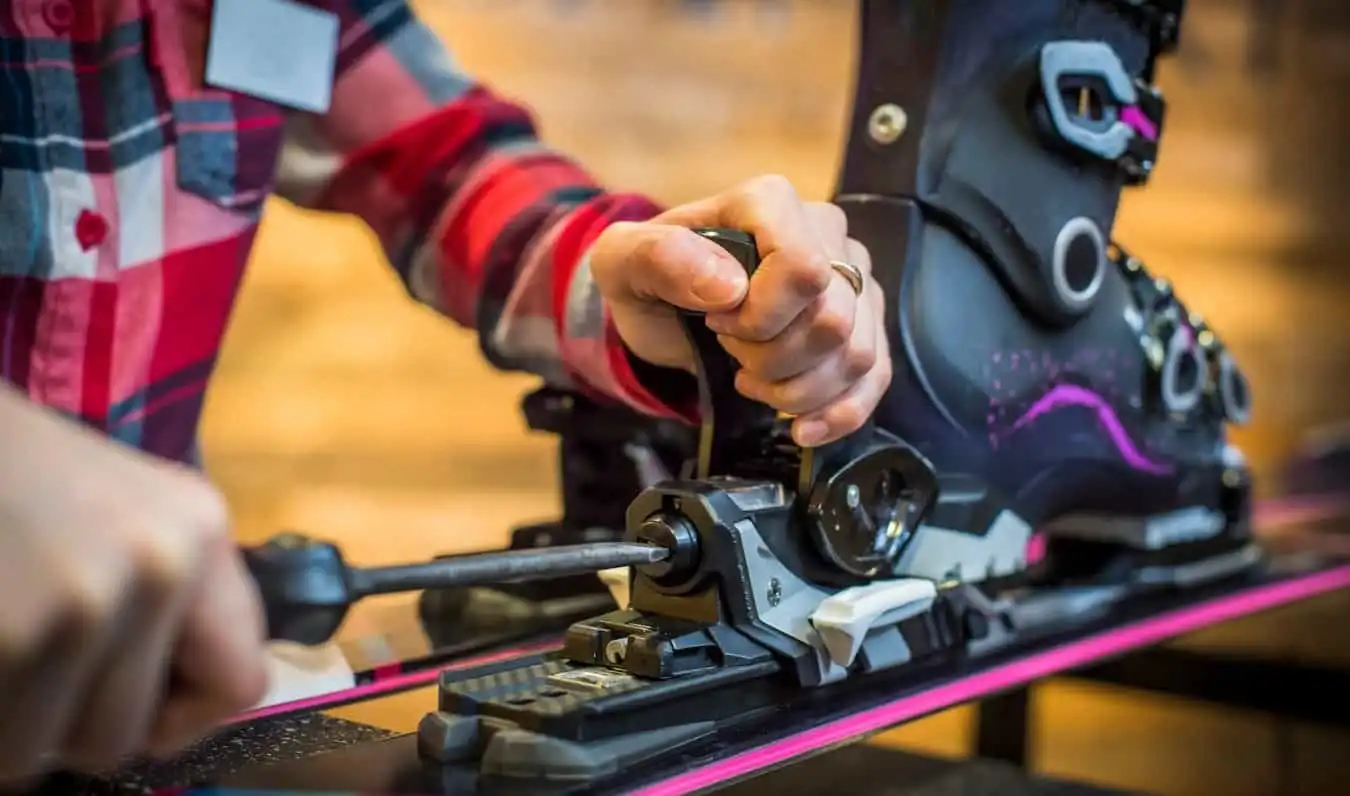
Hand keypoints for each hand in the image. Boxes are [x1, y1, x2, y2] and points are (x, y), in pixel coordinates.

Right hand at [0, 387, 268, 781]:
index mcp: (200, 532)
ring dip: (7, 723)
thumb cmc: (11, 470)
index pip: (241, 683)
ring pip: (40, 752)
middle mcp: (160, 567)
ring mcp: (82, 604)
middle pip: (122, 737)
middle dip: (64, 723)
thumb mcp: (125, 513)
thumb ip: (167, 602)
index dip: (179, 713)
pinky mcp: (11, 636)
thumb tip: (183, 708)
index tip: (135, 702)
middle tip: (31, 662)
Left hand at [590, 175, 889, 446]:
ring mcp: (851, 279)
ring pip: (856, 355)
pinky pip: (875, 377)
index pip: (803, 269)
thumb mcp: (622, 262)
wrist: (662, 312)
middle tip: (730, 351)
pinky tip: (800, 426)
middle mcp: (823, 231)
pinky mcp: (863, 323)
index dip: (760, 316)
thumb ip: (659, 258)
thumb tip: (727, 286)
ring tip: (752, 379)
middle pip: (833, 320)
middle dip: (771, 359)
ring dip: (797, 390)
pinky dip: (837, 413)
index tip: (717, 321)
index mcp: (769, 202)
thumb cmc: (647, 280)